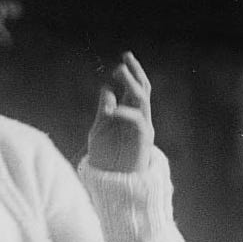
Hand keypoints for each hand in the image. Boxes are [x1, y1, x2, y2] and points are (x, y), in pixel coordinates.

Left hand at [86, 52, 154, 173]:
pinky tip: (113, 110)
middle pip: (141, 89)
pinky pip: (137, 120)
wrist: (112, 182)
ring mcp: (142, 126)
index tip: (124, 58)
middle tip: (124, 59)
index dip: (131, 73)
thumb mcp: (99, 129)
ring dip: (131, 84)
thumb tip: (106, 89)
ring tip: (119, 72)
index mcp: (128, 112)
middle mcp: (138, 116)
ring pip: (142, 100)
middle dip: (134, 73)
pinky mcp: (143, 139)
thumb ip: (103, 110)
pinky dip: (126, 113)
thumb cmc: (104, 157)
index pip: (134, 87)